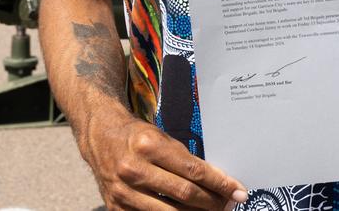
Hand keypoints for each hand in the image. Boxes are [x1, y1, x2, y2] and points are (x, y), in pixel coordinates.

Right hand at [85, 106, 247, 210]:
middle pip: (184, 194)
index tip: (237, 190)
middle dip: (212, 202)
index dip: (219, 183)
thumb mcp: (162, 137)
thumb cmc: (137, 135)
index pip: (193, 170)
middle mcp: (135, 169)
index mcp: (149, 145)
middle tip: (229, 204)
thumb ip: (184, 158)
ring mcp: (124, 192)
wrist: (101, 137)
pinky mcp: (116, 209)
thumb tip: (215, 180)